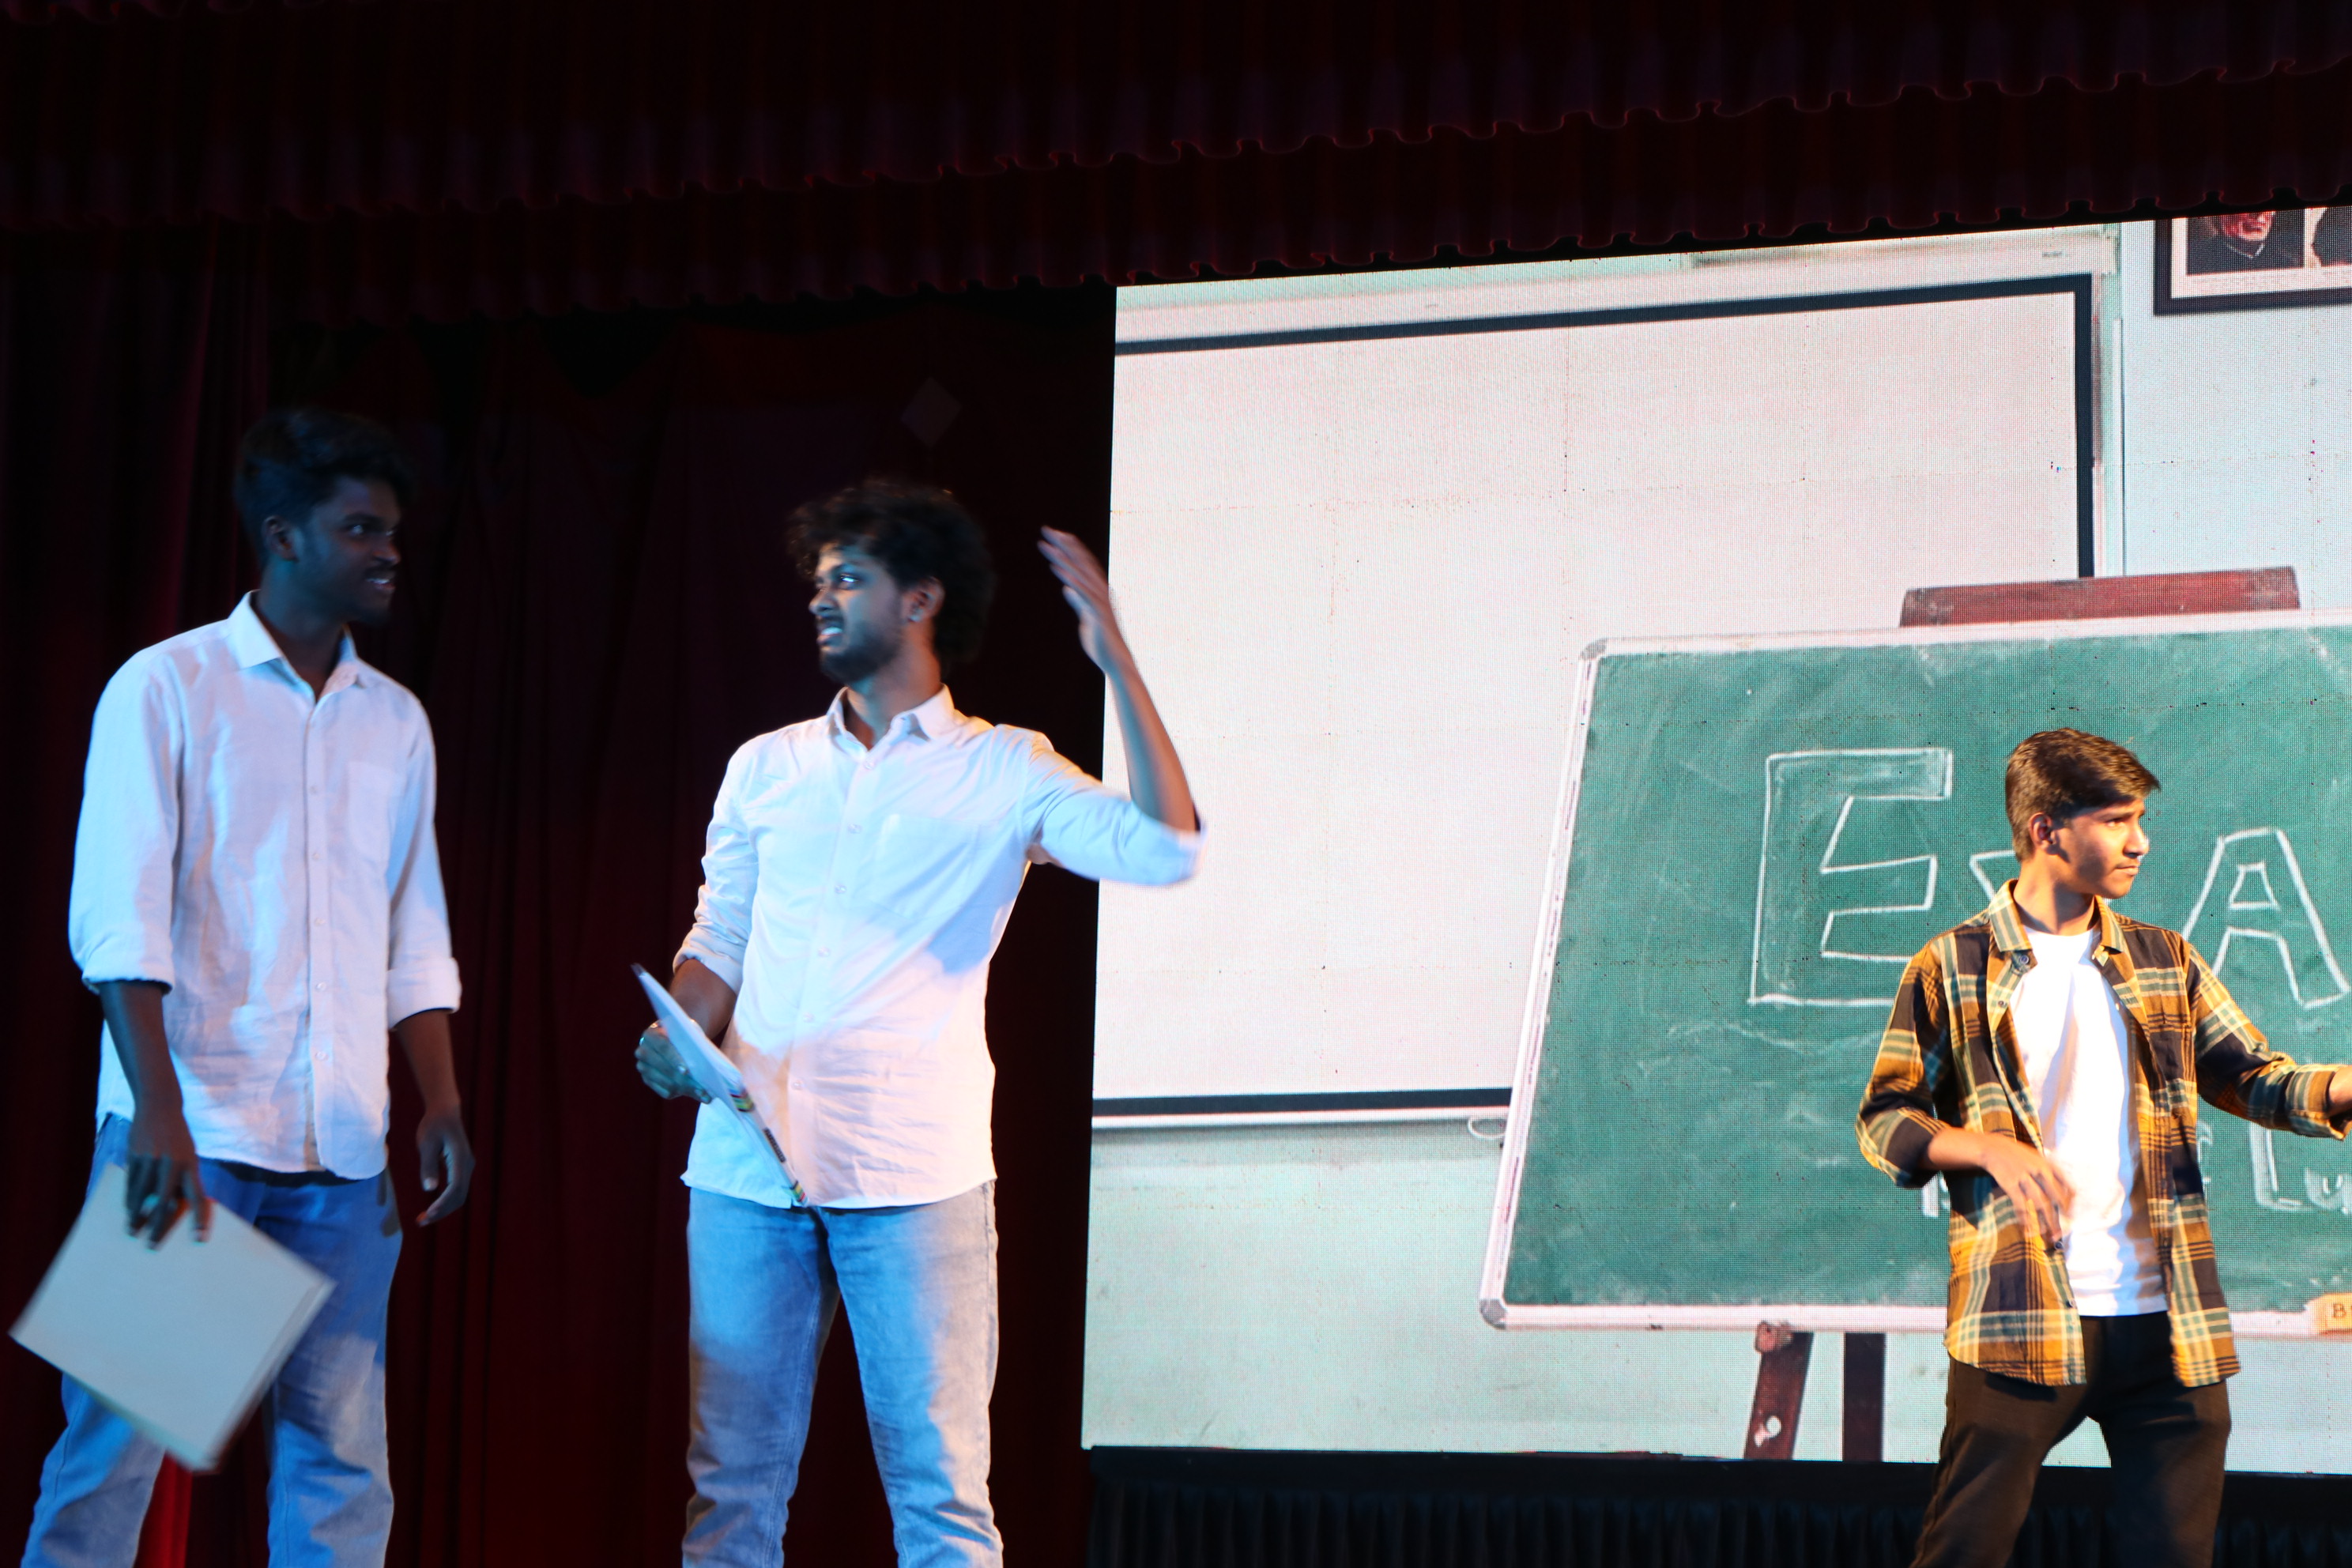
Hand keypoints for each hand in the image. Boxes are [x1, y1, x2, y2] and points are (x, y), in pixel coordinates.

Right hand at [124, 1102, 208, 1246]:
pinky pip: (130, 1183)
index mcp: (191, 1165)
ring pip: (141, 1196)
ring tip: (132, 1230)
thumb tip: (174, 1207)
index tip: (199, 1239)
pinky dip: (129, 1198)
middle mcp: (173, 1164)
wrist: (161, 1106)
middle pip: (164, 1203)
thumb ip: (183, 1179)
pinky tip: (127, 1209)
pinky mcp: (135, 1155)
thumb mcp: (188, 1156)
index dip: (199, 1219)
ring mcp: (152, 1159)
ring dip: (136, 1216)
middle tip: (151, 1246)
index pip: (198, 1197)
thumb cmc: (178, 1139)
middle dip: (158, 1227)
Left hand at [414, 1103, 474, 1224]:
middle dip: (442, 1212)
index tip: (428, 1214)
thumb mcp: (426, 1144)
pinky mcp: (461, 1169)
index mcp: (460, 1159)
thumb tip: (429, 1189)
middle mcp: (467, 1165)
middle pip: (459, 1196)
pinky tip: (432, 1207)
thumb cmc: (433, 1125)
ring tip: (424, 1218)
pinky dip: (445, 1202)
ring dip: (444, 1209)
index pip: (455, 1188)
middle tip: (421, 1221)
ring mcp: (466, 1167)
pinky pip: (456, 1190)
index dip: (443, 1204)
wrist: (445, 1112)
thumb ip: (428, 1166)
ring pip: (459, 1195)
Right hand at [635, 1023, 709, 1102]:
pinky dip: (683, 1094)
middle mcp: (642, 1052)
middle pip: (665, 1068)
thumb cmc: (682, 1035)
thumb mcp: (686, 1034)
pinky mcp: (648, 1080)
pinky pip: (665, 1091)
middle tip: (703, 1088)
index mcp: (650, 1035)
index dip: (674, 1059)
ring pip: (666, 1083)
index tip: (686, 1071)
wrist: (672, 1038)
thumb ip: (691, 1044)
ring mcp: (643, 1068)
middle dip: (685, 1080)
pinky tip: (697, 1095)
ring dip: (687, 1090)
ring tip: (704, 1094)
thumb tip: (705, 1063)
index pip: (663, 1047)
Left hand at [1038, 528, 1130, 674]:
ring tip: (1045, 545)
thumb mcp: (1085, 617)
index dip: (1070, 548)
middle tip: (1046, 529)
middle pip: (1080, 562)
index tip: (1056, 534)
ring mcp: (1099, 601)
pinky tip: (1057, 570)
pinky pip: (1083, 593)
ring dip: (1062, 558)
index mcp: (1097, 591)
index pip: (1083, 564)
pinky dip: (1071, 580)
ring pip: (1079, 574)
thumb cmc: (1101, 642)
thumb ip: (1078, 601)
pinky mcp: (1097, 613)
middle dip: (1063, 544)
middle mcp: (1100, 591)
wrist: (1116, 662)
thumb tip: (1068, 588)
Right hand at [1974, 1135, 2075, 1241]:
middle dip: (2060, 1217)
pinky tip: (2027, 1228)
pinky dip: (2024, 1217)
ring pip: (2040, 1203)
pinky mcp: (2010, 1184)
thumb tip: (2069, 1193)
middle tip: (2061, 1232)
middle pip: (2055, 1198)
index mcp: (2048, 1165)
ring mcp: (2024, 1177)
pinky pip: (2020, 1204)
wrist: (1993, 1148)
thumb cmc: (2019, 1156)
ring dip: (2046, 1221)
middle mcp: (2039, 1170)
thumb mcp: (2038, 1158)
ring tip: (2049, 1236)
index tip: (2070, 1215)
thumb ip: (2052, 1173)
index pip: (2067, 1185)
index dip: (2070, 1202)